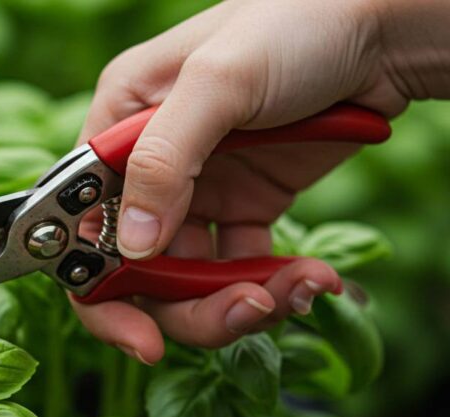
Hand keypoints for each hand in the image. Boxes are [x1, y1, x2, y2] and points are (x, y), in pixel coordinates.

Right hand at [73, 0, 449, 360]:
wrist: (383, 27)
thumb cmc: (294, 24)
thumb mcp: (219, 81)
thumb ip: (164, 161)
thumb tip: (130, 247)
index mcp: (118, 126)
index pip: (80, 224)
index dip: (101, 289)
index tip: (142, 338)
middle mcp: (149, 166)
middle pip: (137, 269)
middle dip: (187, 306)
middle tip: (244, 313)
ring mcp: (198, 190)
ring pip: (190, 279)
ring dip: (240, 299)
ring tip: (300, 288)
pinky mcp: (247, 205)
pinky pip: (241, 267)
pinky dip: (273, 284)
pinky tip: (311, 278)